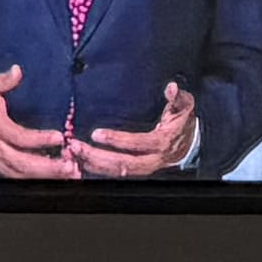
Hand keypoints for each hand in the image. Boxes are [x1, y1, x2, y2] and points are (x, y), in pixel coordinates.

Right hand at [0, 66, 77, 177]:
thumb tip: (17, 71)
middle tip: (69, 166)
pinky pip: (20, 178)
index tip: (59, 137)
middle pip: (21, 162)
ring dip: (46, 176)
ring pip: (22, 174)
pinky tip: (57, 176)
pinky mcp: (3, 168)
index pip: (18, 136)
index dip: (38, 139)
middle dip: (46, 167)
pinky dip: (39, 179)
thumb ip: (2, 80)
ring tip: (69, 173)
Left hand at [69, 79, 200, 179]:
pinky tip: (80, 161)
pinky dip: (96, 169)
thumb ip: (178, 98)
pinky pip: (114, 174)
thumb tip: (172, 88)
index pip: (139, 144)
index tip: (97, 134)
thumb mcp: (184, 107)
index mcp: (163, 143)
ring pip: (116, 172)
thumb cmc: (182, 122)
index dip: (118, 140)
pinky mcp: (135, 170)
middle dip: (98, 157)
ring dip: (93, 164)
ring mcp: (143, 168)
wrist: (188, 144)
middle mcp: (153, 160)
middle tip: (76, 147)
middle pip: (124, 165)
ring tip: (73, 153)